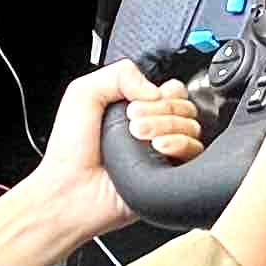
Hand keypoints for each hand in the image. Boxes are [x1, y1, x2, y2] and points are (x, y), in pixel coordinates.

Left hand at [0, 62, 197, 265]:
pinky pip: (195, 151)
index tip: (136, 104)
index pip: (170, 90)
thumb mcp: (83, 94)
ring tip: (140, 138)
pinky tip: (159, 148)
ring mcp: (163, 151)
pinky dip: (180, 144)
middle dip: (161, 109)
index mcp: (135, 108)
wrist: (71, 191)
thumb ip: (118, 74)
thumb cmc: (70, 153)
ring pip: (192, 126)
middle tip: (133, 123)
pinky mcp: (171, 173)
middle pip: (184, 105)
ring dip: (167, 126)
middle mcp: (153, 128)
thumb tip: (156, 88)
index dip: (161, 92)